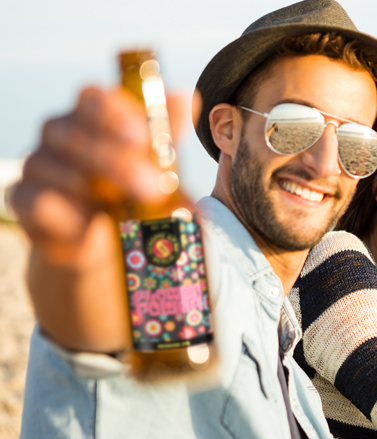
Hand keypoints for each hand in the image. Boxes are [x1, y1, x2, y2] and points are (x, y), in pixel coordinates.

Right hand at [12, 86, 184, 351]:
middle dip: (118, 161)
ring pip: (60, 169)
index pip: (93, 98)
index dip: (115, 113)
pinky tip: (92, 223)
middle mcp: (59, 132)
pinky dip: (69, 214)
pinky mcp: (26, 200)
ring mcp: (39, 164)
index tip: (142, 136)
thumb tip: (183, 96)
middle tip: (153, 185)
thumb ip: (165, 132)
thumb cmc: (129, 188)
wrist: (103, 239)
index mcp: (91, 114)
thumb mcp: (155, 162)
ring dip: (98, 190)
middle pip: (76, 134)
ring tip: (130, 209)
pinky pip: (40, 202)